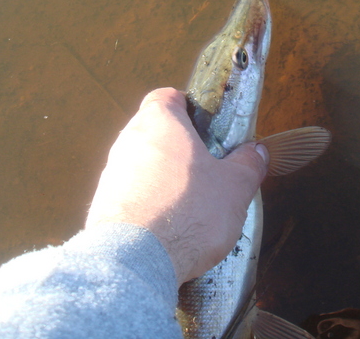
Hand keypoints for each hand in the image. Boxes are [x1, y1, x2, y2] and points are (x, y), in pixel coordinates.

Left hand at [86, 87, 268, 284]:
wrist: (136, 261)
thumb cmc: (188, 211)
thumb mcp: (234, 187)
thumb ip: (248, 164)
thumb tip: (257, 152)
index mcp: (159, 122)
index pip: (168, 97)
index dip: (189, 107)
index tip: (207, 127)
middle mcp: (128, 141)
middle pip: (155, 132)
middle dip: (181, 149)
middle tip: (207, 171)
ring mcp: (111, 174)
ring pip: (142, 165)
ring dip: (164, 179)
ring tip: (190, 207)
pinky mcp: (102, 206)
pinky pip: (131, 196)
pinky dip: (148, 205)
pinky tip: (167, 229)